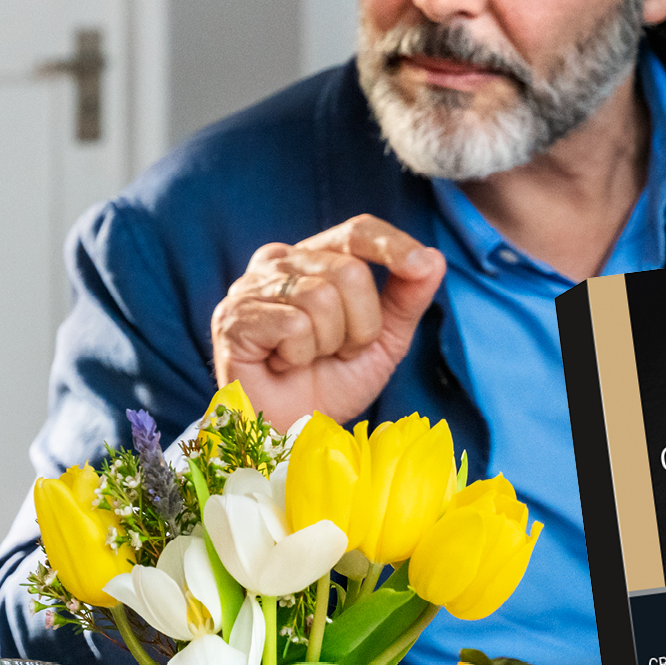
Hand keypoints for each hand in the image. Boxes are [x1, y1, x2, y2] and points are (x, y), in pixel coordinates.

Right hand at [209, 215, 446, 427]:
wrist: (291, 433)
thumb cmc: (330, 384)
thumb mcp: (383, 340)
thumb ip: (407, 298)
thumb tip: (433, 259)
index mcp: (312, 258)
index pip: (356, 231)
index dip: (392, 245)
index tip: (421, 266)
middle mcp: (277, 261)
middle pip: (348, 270)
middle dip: (360, 325)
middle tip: (337, 352)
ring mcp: (250, 287)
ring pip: (321, 297)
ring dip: (329, 344)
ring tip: (308, 359)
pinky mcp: (232, 317)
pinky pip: (293, 324)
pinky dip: (300, 355)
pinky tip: (283, 365)